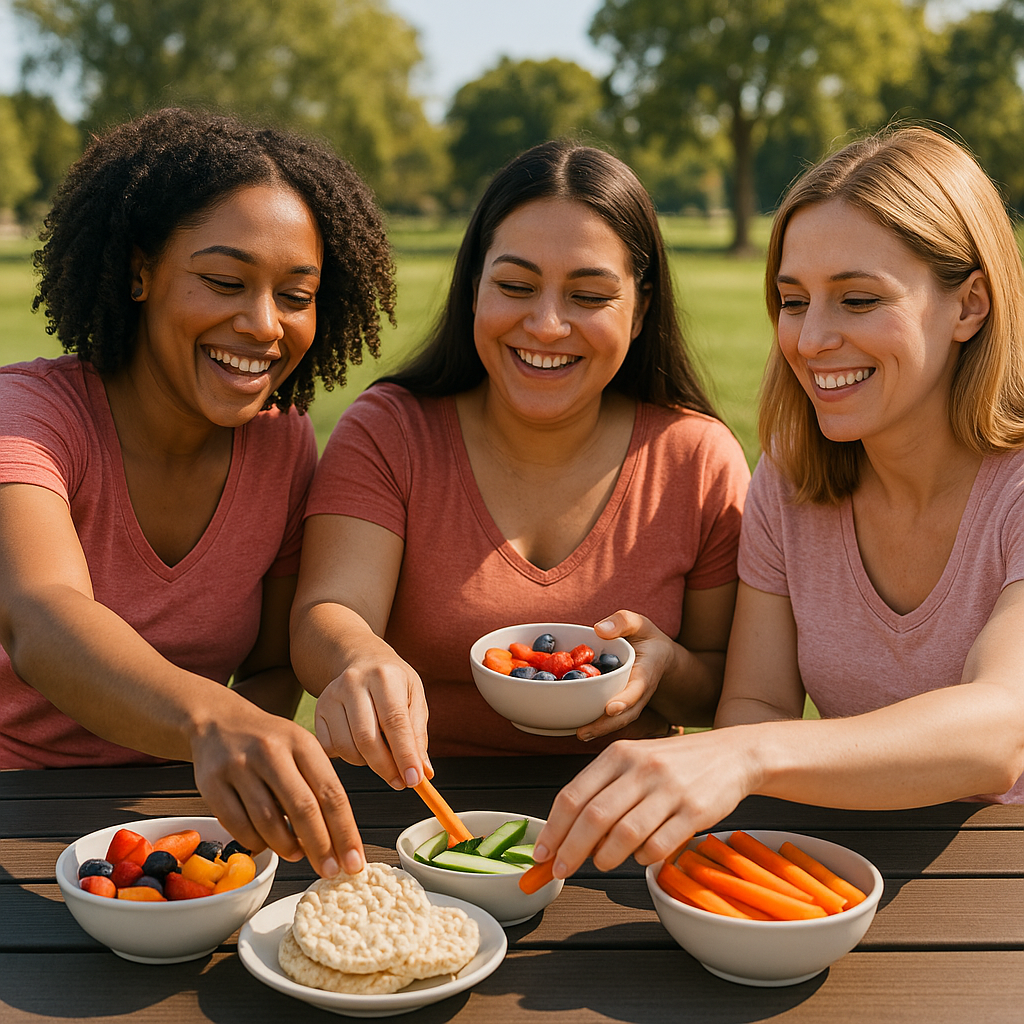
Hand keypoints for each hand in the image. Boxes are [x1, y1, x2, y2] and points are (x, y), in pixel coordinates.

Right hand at [190, 700, 363, 877]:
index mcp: (301, 742)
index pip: (330, 792)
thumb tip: (339, 840)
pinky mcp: (211, 783)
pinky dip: (256, 842)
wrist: (219, 721)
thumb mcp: (301, 748)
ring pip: (268, 821)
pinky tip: (266, 843)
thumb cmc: (270, 742)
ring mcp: (239, 767)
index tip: (354, 861)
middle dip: (320, 846)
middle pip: (302, 808)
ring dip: (287, 847)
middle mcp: (271, 751)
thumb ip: (319, 785)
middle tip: (331, 871)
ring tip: (298, 855)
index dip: (345, 831)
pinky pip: (237, 825)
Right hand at [314, 649, 429, 790]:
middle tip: (400, 781)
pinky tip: (360, 746)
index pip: (395, 722)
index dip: (405, 755)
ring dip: (367, 763)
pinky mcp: (318, 709)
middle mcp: (354, 682)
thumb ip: (418, 734)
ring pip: (347, 747)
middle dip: (386, 767)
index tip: (414, 780)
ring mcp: (332, 695)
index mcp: (385, 676)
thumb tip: (423, 771)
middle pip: (367, 738)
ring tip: (381, 756)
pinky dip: (347, 756)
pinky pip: (330, 747)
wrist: (361, 658)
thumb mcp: (414, 697)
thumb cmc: (392, 682)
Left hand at [532, 730, 756, 877]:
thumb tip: (568, 834)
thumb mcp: (634, 761)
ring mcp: (669, 789)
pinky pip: (658, 846)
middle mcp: (641, 768)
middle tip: (561, 871)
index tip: (542, 854)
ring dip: (606, 857)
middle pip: (593, 817)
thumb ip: (603, 790)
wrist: (731, 755)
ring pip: (624, 835)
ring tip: (603, 862)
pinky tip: (642, 855)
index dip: (553, 829)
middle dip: (571, 850)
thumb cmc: (673, 763)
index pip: (573, 795)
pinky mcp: (694, 811)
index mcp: (619, 754)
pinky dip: (643, 858)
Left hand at [576, 611, 677, 740]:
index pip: (637, 689)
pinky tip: (577, 728)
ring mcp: (632, 702)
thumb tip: (599, 630)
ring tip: (580, 735)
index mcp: (645, 672)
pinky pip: (612, 718)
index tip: (610, 709)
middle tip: (584, 732)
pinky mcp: (622, 706)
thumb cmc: (647, 638)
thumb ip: (623, 622)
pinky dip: (597, 724)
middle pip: (627, 714)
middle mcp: (640, 692)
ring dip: (600, 730)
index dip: (625, 700)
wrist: (661, 657)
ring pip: (619, 721)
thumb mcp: (639, 623)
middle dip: (607, 725)